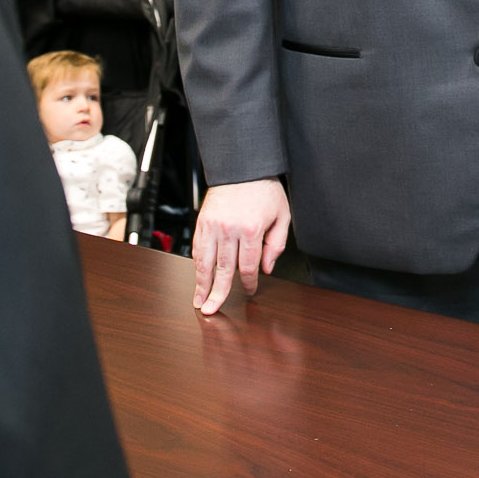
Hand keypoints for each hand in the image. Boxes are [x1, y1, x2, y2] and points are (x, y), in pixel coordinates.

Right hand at [191, 179, 290, 314]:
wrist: (243, 167)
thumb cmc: (264, 189)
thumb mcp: (282, 215)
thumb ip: (277, 244)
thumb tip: (267, 268)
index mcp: (252, 230)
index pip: (248, 267)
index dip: (249, 284)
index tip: (250, 291)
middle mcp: (230, 229)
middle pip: (223, 270)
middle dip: (219, 293)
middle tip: (212, 310)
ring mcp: (213, 226)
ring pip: (205, 262)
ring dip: (201, 284)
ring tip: (198, 301)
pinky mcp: (202, 221)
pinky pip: (197, 248)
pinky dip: (196, 264)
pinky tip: (197, 276)